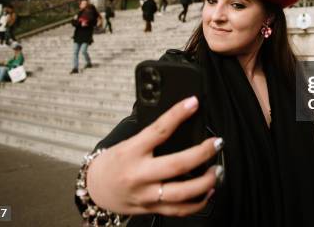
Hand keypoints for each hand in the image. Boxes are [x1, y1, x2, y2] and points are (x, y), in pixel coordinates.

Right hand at [86, 96, 222, 215]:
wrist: (96, 189)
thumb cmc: (114, 162)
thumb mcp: (128, 143)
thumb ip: (152, 136)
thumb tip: (180, 120)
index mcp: (132, 151)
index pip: (159, 130)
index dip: (178, 114)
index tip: (193, 103)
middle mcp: (139, 174)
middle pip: (177, 165)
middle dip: (202, 153)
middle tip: (217, 143)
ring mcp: (146, 194)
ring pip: (182, 193)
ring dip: (205, 181)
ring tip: (217, 170)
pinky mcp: (151, 208)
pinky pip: (179, 210)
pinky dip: (198, 202)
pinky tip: (208, 192)